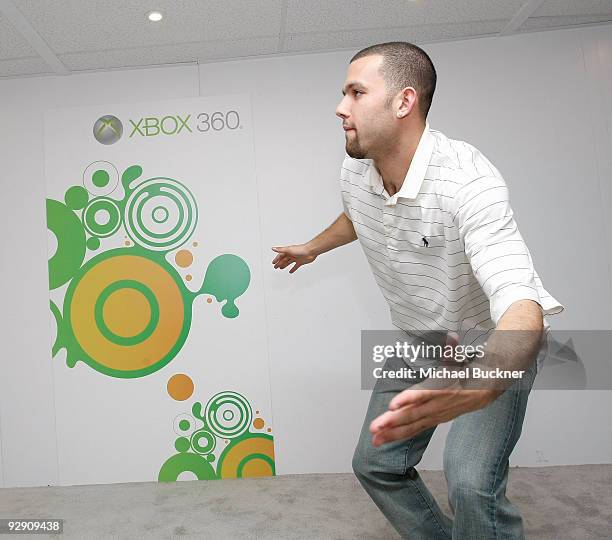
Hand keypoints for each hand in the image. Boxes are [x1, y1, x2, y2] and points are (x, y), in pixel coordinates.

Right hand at [271, 244, 316, 272]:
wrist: (310, 251)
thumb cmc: (301, 249)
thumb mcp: (288, 249)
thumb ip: (280, 249)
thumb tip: (273, 248)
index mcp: (288, 251)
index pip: (280, 256)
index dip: (276, 259)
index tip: (273, 262)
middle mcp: (291, 254)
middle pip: (284, 259)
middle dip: (279, 263)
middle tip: (275, 267)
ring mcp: (296, 258)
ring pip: (288, 262)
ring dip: (284, 265)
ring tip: (281, 268)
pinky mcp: (300, 262)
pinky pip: (295, 266)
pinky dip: (293, 269)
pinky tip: (290, 272)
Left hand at [369, 331, 495, 446]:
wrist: (484, 390)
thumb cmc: (464, 373)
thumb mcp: (457, 360)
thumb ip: (450, 350)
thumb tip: (451, 338)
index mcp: (440, 388)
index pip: (422, 394)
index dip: (408, 400)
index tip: (392, 405)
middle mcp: (436, 404)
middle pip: (412, 414)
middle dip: (392, 422)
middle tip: (374, 427)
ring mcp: (435, 414)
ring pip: (411, 426)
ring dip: (392, 433)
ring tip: (375, 439)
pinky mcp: (434, 420)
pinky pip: (415, 430)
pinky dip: (400, 435)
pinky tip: (385, 438)